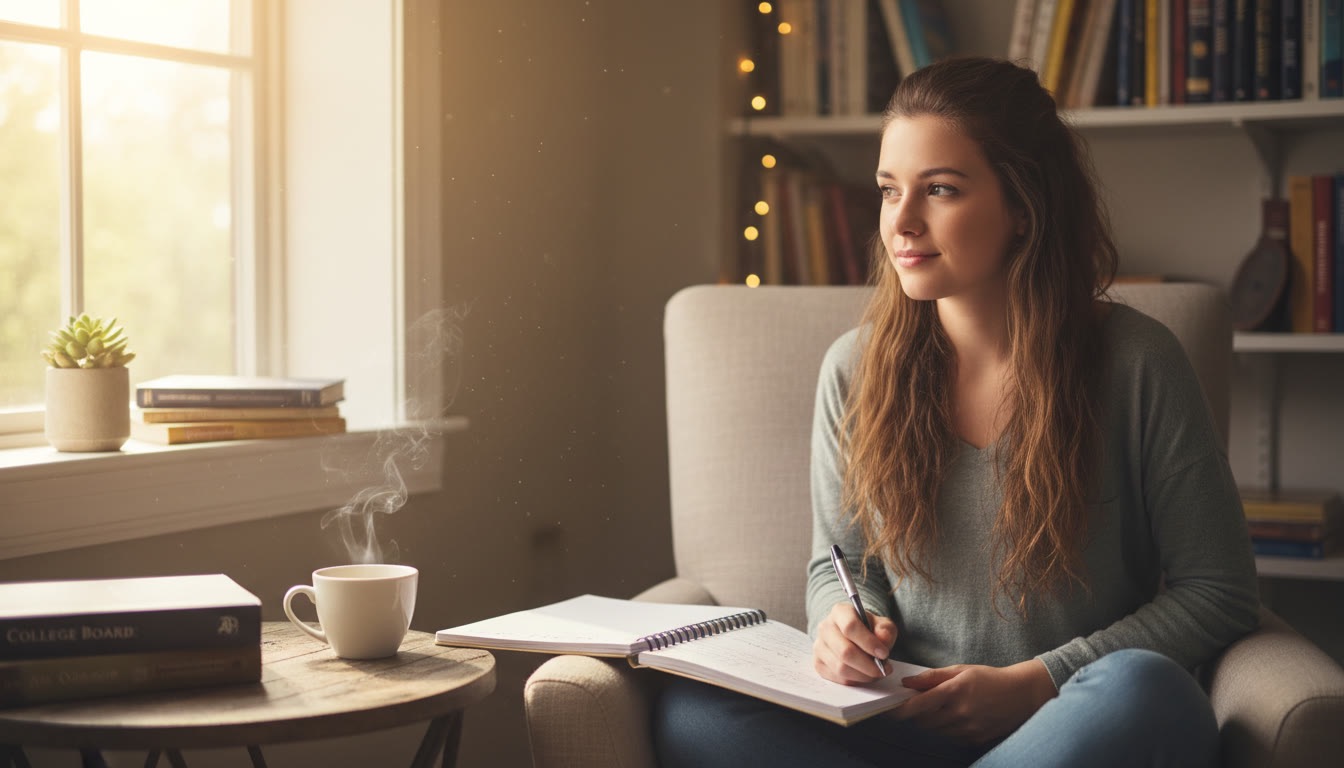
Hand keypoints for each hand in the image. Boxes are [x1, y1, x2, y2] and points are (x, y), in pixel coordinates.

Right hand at [813, 602, 896, 683]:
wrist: (852, 635)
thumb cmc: (868, 629)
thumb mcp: (882, 625)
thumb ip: (885, 631)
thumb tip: (883, 641)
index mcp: (840, 612)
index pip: (850, 627)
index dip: (869, 643)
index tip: (884, 654)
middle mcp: (825, 628)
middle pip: (845, 652)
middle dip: (869, 665)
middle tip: (884, 670)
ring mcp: (819, 646)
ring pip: (841, 668)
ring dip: (863, 675)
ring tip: (876, 673)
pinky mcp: (818, 663)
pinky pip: (838, 678)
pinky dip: (855, 680)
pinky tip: (864, 675)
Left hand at [891, 659, 1055, 743]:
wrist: (1023, 694)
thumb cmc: (990, 678)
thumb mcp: (961, 670)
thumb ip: (932, 677)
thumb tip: (907, 683)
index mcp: (955, 691)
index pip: (918, 705)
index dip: (901, 710)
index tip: (889, 709)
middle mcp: (961, 712)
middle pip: (924, 721)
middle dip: (916, 714)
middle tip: (917, 703)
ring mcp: (969, 729)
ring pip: (936, 730)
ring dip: (931, 721)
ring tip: (942, 707)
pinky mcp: (975, 739)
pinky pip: (951, 737)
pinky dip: (947, 728)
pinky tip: (957, 716)